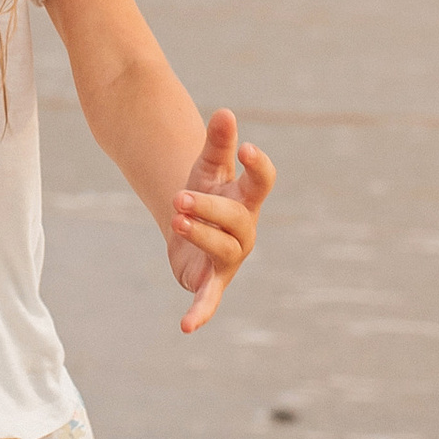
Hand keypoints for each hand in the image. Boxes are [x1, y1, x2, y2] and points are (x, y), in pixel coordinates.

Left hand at [167, 109, 274, 334]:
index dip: (259, 167)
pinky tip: (186, 327)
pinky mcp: (210, 281)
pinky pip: (209, 299)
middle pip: (234, 218)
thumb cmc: (206, 189)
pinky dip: (200, 312)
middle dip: (208, 207)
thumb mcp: (207, 165)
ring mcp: (230, 257)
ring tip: (176, 220)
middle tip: (179, 197)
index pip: (262, 182)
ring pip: (222, 250)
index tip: (247, 149)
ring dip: (200, 236)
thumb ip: (217, 142)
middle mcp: (244, 229)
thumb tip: (224, 111)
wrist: (191, 221)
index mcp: (247, 198)